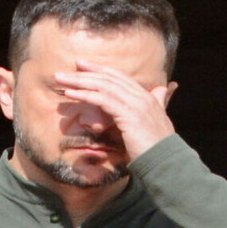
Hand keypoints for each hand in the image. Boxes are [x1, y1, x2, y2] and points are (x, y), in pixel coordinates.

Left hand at [54, 59, 177, 160]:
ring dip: (79, 81)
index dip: (100, 70)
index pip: (120, 77)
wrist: (166, 162)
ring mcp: (137, 104)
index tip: (81, 65)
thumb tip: (162, 89)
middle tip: (65, 70)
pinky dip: (85, 94)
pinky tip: (70, 93)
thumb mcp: (157, 121)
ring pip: (103, 86)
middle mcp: (143, 97)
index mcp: (147, 97)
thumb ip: (159, 103)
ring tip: (60, 79)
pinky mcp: (129, 115)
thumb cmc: (156, 147)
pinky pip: (102, 100)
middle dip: (85, 72)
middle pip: (109, 78)